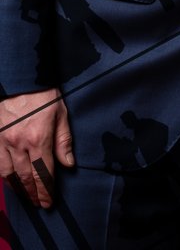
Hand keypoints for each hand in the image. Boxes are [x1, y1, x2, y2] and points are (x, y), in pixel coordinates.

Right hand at [0, 89, 73, 206]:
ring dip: (19, 190)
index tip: (50, 202)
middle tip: (40, 204)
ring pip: (10, 176)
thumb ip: (64, 141)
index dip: (47, 191)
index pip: (44, 173)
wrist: (20, 79)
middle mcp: (20, 144)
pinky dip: (6, 178)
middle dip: (35, 194)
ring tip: (28, 197)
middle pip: (27, 179)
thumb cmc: (43, 95)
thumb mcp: (60, 114)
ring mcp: (5, 142)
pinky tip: (12, 183)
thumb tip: (69, 164)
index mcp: (39, 138)